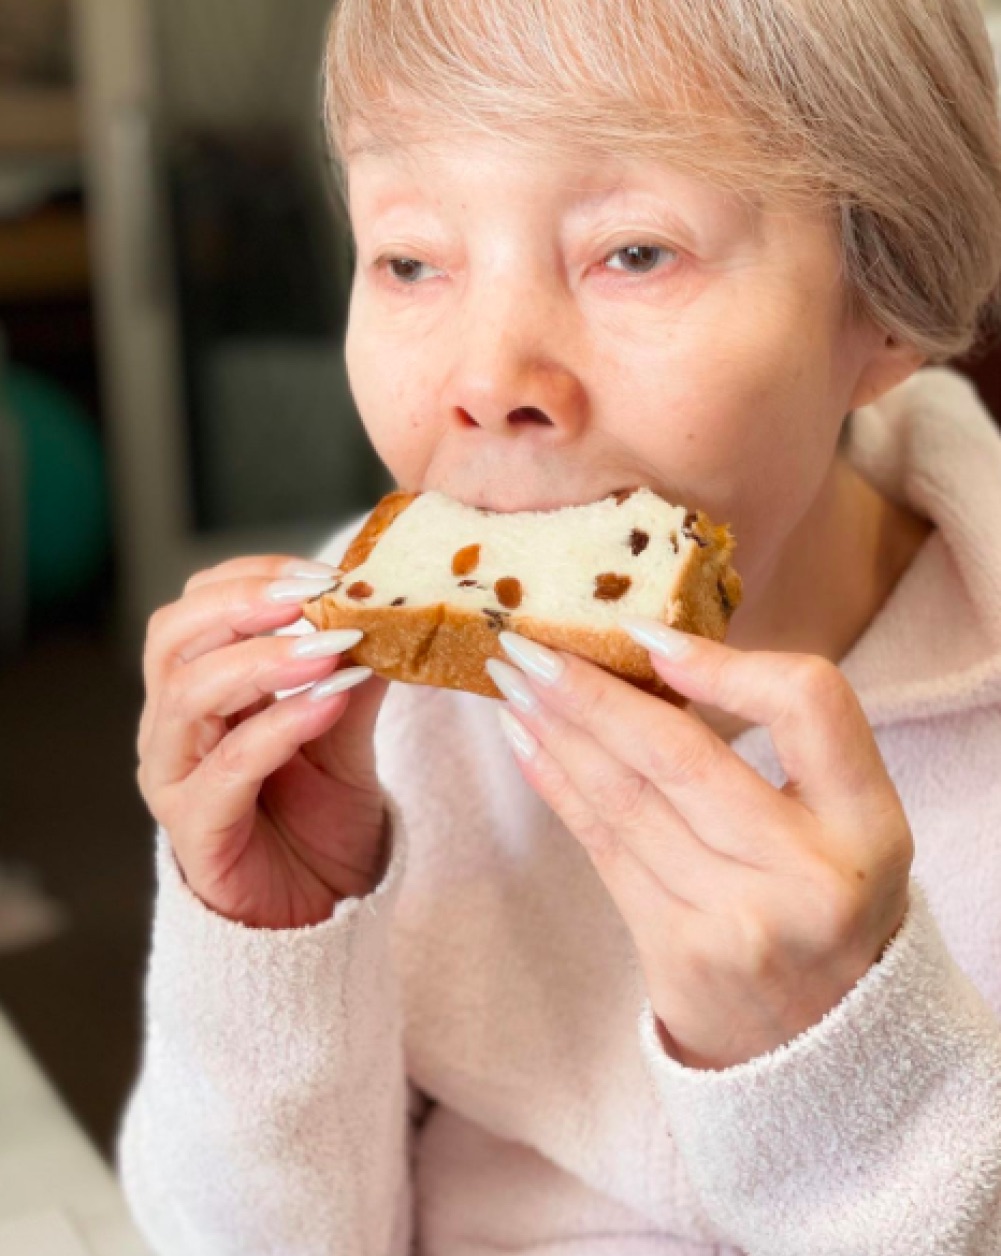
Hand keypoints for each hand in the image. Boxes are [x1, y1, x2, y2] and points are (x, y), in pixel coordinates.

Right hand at [137, 555, 390, 929]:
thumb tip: (391, 608)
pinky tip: (328, 703)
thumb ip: (355, 673)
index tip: (324, 570)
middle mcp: (174, 726)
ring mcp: (175, 777)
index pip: (200, 606)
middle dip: (243, 604)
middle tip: (313, 594)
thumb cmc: (319, 820)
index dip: (253, 577)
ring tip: (329, 648)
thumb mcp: (345, 731)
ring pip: (188, 695)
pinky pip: (226, 767)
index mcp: (203, 689)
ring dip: (264, 660)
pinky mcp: (195, 830)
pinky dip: (279, 725)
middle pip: (173, 636)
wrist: (318, 914)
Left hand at [486, 621, 913, 1070]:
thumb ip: (785, 744)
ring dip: (557, 730)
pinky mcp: (678, 954)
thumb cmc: (826, 900)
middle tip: (527, 644)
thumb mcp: (848, 821)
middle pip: (682, 755)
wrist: (826, 1046)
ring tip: (512, 681)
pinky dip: (559, 786)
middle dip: (592, 691)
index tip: (647, 634)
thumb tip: (653, 654)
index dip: (725, 662)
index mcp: (868, 822)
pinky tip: (525, 741)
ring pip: (627, 800)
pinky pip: (603, 850)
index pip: (808, 704)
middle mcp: (810, 873)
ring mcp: (739, 921)